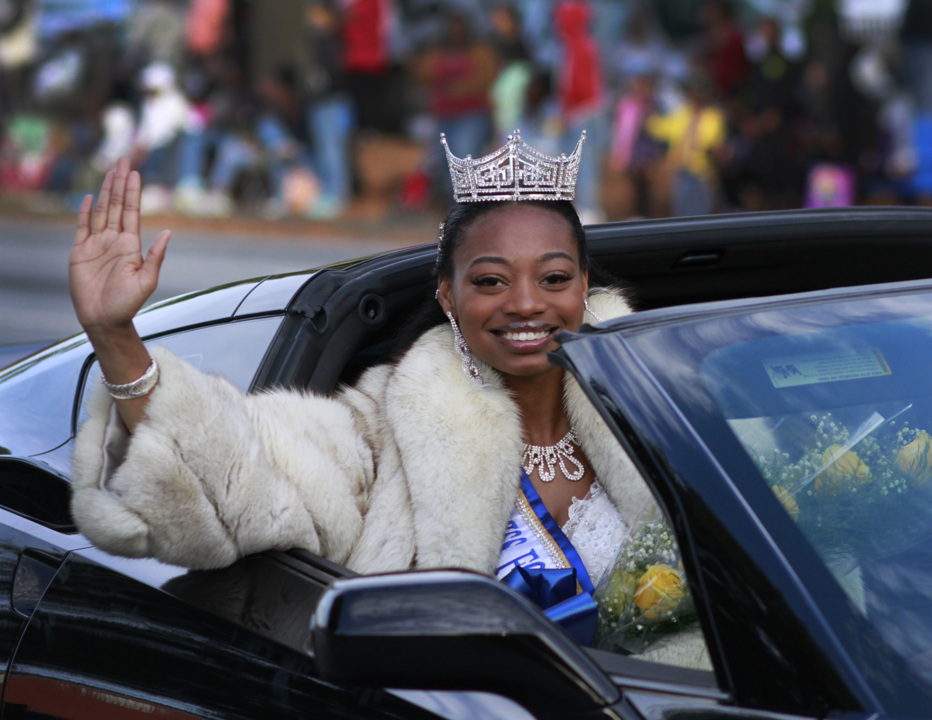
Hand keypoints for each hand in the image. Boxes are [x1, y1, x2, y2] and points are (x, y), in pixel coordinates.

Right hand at [70, 158, 170, 331]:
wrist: (104, 318)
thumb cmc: (127, 303)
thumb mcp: (146, 280)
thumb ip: (156, 256)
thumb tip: (168, 232)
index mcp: (130, 245)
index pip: (131, 212)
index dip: (132, 192)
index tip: (135, 173)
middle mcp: (114, 240)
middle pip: (116, 205)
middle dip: (119, 183)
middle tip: (123, 161)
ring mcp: (96, 245)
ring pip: (100, 211)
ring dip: (104, 191)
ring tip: (110, 172)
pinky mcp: (80, 252)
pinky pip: (82, 227)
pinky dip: (84, 212)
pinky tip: (88, 197)